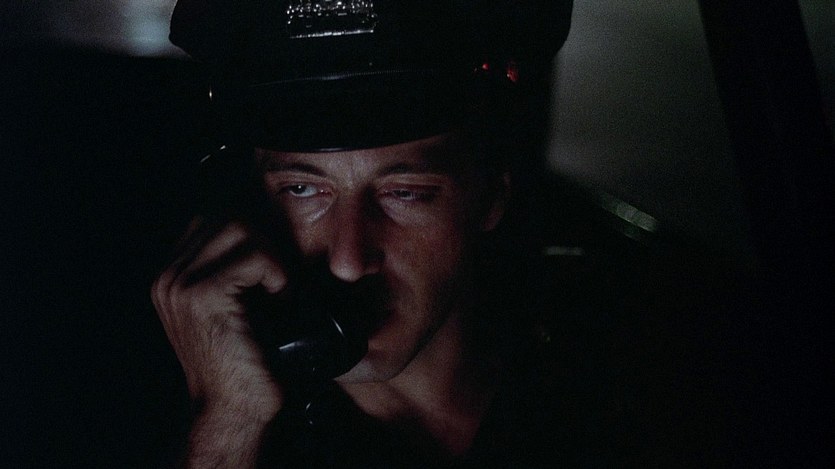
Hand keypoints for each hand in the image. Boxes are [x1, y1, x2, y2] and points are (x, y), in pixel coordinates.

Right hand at [152, 217, 286, 466]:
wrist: (235, 407)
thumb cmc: (246, 358)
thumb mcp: (234, 306)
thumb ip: (233, 269)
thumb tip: (263, 224)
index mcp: (170, 278)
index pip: (211, 218)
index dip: (250, 233)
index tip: (270, 267)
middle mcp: (167, 278)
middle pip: (225, 217)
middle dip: (263, 241)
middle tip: (278, 280)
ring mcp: (180, 286)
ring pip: (239, 229)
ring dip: (271, 258)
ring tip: (278, 291)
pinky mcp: (203, 297)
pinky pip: (254, 258)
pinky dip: (277, 275)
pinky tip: (279, 301)